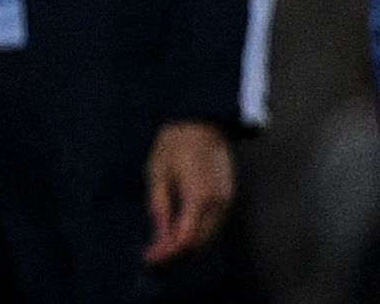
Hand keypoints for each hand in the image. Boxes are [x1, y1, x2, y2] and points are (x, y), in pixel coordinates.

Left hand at [144, 120, 233, 264]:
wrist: (200, 122)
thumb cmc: (174, 144)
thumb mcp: (157, 173)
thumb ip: (160, 208)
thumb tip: (160, 237)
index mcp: (198, 197)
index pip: (185, 238)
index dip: (167, 252)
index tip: (150, 258)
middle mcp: (217, 203)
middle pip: (200, 241)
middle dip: (177, 251)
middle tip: (154, 253)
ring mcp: (227, 200)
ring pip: (209, 235)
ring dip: (189, 243)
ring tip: (165, 243)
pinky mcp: (229, 196)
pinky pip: (215, 223)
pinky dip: (199, 231)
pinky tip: (182, 229)